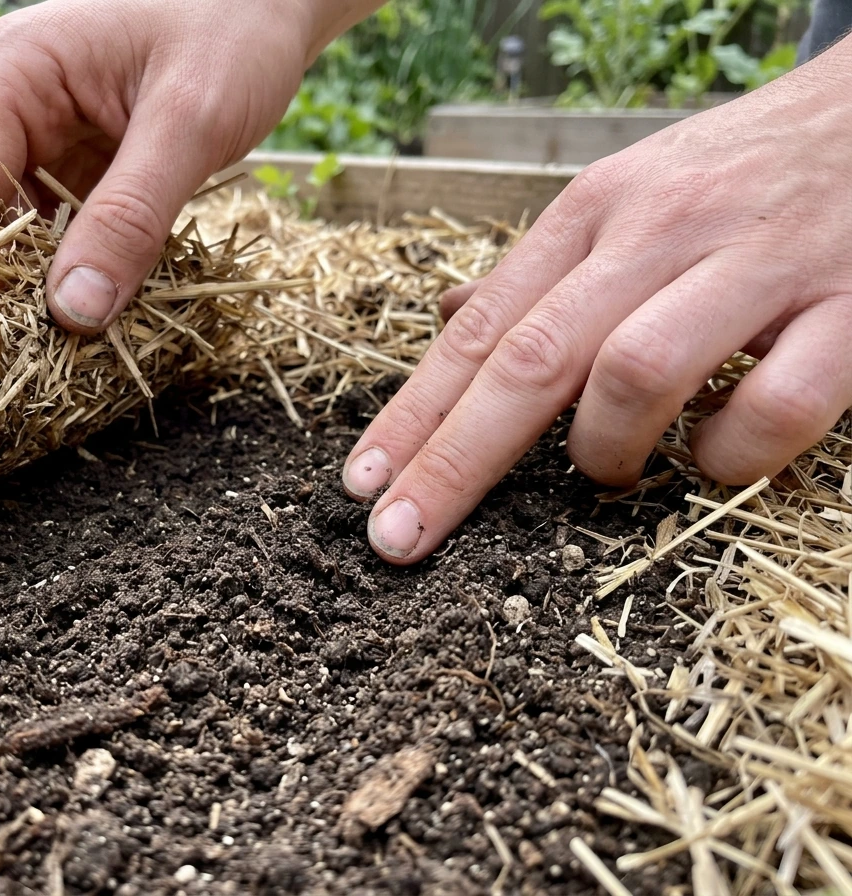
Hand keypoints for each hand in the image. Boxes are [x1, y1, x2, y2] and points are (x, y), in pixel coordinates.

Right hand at [0, 0, 331, 332]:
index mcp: (14, 72)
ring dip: (51, 279)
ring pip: (19, 227)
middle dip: (12, 281)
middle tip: (66, 343)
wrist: (279, 2)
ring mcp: (45, 131)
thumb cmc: (236, 27)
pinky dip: (84, 263)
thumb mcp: (189, 124)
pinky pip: (63, 224)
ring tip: (96, 328)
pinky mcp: (82, 158)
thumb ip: (131, 217)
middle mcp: (13, 101)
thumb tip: (73, 311)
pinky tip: (116, 293)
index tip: (25, 331)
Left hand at [343, 37, 851, 564]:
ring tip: (607, 472)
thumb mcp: (623, 197)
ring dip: (605, 449)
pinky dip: (732, 453)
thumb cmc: (736, 173)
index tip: (363, 483)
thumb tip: (453, 321)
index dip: (414, 414)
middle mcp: (661, 233)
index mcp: (595, 211)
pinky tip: (715, 454)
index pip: (482, 329)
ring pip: (639, 373)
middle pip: (533, 360)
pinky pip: (776, 405)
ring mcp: (758, 267)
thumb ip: (542, 270)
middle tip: (401, 536)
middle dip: (456, 459)